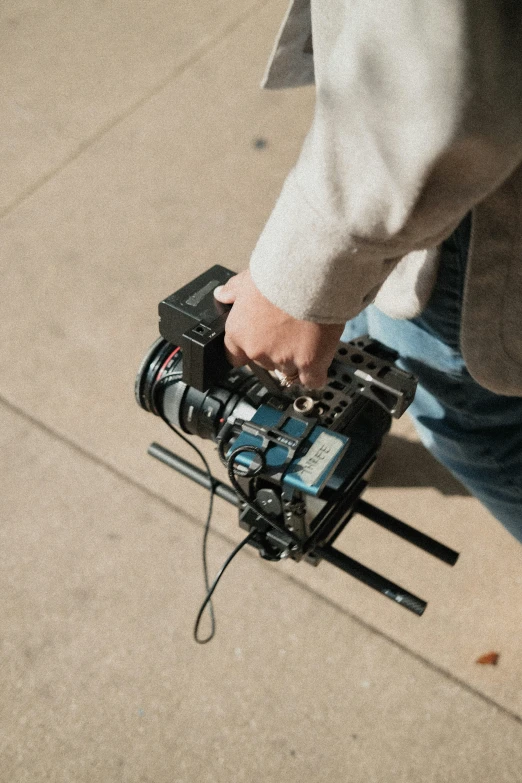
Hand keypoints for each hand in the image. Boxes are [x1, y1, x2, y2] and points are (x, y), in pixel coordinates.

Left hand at [214, 270, 344, 388]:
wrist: (311, 274)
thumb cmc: (280, 272)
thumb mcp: (249, 278)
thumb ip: (234, 291)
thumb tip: (222, 294)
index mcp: (238, 332)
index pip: (234, 356)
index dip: (248, 350)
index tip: (259, 343)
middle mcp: (257, 350)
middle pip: (264, 363)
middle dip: (276, 351)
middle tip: (290, 330)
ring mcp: (283, 359)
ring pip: (288, 371)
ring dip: (296, 359)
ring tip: (308, 336)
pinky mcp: (309, 364)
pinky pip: (311, 380)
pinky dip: (315, 373)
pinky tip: (319, 361)